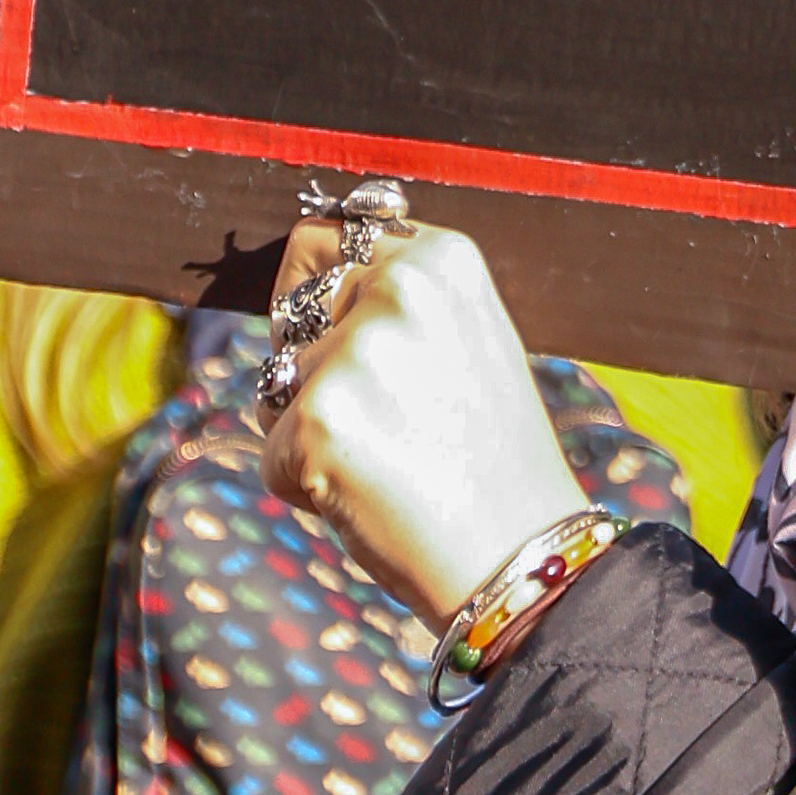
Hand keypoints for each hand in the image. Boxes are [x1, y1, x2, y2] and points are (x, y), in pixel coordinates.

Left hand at [259, 219, 587, 631]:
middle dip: (310, 365)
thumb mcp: (466, 342)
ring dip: (310, 429)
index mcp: (443, 259)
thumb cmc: (492, 459)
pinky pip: (272, 454)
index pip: (327, 238)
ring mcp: (358, 353)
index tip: (345, 339)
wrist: (523, 556)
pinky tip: (371, 499)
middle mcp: (400, 288)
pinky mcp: (320, 421)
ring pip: (277, 386)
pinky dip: (305, 486)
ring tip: (390, 464)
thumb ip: (400, 301)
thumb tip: (306, 279)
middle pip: (290, 310)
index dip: (319, 294)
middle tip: (384, 423)